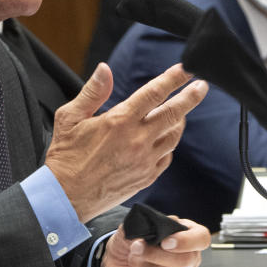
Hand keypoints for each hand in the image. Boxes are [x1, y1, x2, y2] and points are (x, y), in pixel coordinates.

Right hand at [45, 63, 207, 221]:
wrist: (66, 197)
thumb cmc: (65, 157)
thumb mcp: (69, 118)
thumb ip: (92, 92)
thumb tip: (105, 69)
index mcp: (119, 121)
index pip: (153, 93)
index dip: (173, 78)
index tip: (186, 69)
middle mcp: (136, 140)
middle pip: (173, 113)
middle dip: (190, 97)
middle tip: (202, 85)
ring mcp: (145, 161)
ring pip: (174, 136)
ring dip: (180, 120)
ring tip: (182, 111)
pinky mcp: (146, 177)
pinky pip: (167, 156)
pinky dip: (169, 144)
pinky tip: (164, 138)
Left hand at [101, 218, 209, 266]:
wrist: (114, 262)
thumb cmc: (129, 242)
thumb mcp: (134, 225)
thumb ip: (144, 223)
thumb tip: (156, 227)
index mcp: (184, 235)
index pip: (201, 238)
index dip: (186, 241)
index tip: (165, 242)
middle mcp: (187, 259)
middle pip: (185, 261)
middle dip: (154, 254)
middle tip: (136, 247)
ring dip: (141, 266)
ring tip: (132, 260)